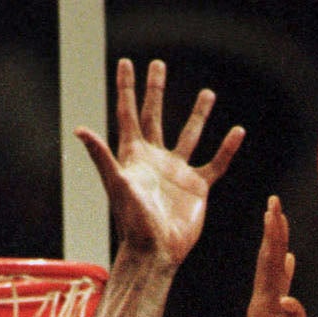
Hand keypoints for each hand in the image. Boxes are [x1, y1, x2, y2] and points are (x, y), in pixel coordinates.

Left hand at [75, 59, 243, 267]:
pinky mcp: (197, 188)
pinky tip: (237, 132)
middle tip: (158, 64)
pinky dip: (227, 149)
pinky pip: (215, 164)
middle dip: (155, 90)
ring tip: (208, 93)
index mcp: (134, 156)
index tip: (126, 63)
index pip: (128, 114)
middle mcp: (155, 160)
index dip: (126, 88)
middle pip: (155, 116)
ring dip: (198, 114)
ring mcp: (177, 173)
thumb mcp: (116, 185)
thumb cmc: (133, 222)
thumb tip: (80, 130)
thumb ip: (101, 156)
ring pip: (189, 135)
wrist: (156, 252)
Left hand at [244, 196, 310, 316]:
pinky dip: (280, 269)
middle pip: (267, 260)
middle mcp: (262, 304)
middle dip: (271, 230)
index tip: (275, 208)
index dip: (274, 235)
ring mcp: (264, 311)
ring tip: (278, 223)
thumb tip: (288, 298)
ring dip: (274, 245)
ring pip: (269, 270)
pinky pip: (275, 286)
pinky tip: (286, 261)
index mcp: (267, 308)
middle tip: (273, 202)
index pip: (271, 263)